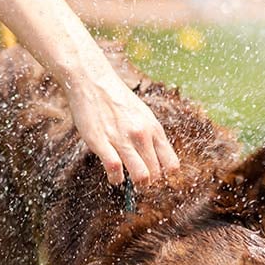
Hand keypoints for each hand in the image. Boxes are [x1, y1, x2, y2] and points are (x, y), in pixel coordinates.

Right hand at [63, 72, 179, 186]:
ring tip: (128, 180)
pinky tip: (114, 176)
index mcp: (154, 129)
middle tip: (139, 180)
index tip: (155, 174)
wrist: (93, 81)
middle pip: (156, 174)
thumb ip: (151, 136)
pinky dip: (116, 179)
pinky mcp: (102, 142)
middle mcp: (142, 135)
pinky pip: (115, 169)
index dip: (164, 174)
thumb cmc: (118, 100)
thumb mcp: (143, 115)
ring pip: (141, 175)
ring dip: (135, 183)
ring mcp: (122, 139)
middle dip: (149, 182)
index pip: (171, 164)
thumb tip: (157, 158)